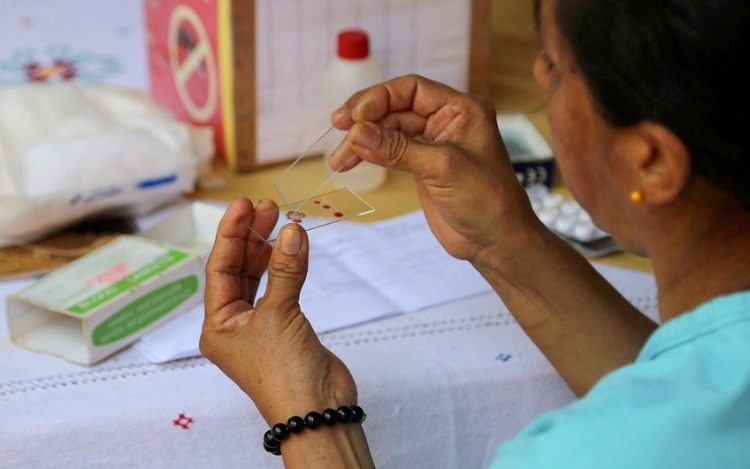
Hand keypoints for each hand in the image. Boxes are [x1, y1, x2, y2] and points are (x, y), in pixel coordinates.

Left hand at [200, 197, 357, 424]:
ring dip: (268, 250)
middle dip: (251, 237)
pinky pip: (281, 289)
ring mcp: (260, 327)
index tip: (245, 205)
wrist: (318, 411)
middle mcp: (234, 324)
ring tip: (281, 220)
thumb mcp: (279, 316)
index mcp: (217, 325)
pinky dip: (286, 268)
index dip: (232, 233)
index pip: (219, 268)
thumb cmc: (284, 374)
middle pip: (237, 270)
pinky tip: (292, 248)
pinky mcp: (285, 328)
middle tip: (267, 207)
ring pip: (258, 278)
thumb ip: (285, 271)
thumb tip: (292, 231)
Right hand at [329, 75, 537, 261]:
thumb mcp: (442, 168)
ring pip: (388, 131)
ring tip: (337, 160)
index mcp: (461, 109)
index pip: (412, 89)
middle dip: (365, 120)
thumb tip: (358, 134)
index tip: (354, 117)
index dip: (379, 98)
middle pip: (395, 108)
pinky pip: (389, 152)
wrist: (496, 241)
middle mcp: (446, 121)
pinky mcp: (421, 166)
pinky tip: (349, 162)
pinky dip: (368, 155)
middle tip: (337, 129)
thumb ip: (399, 148)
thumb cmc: (487, 200)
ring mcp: (432, 144)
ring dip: (361, 142)